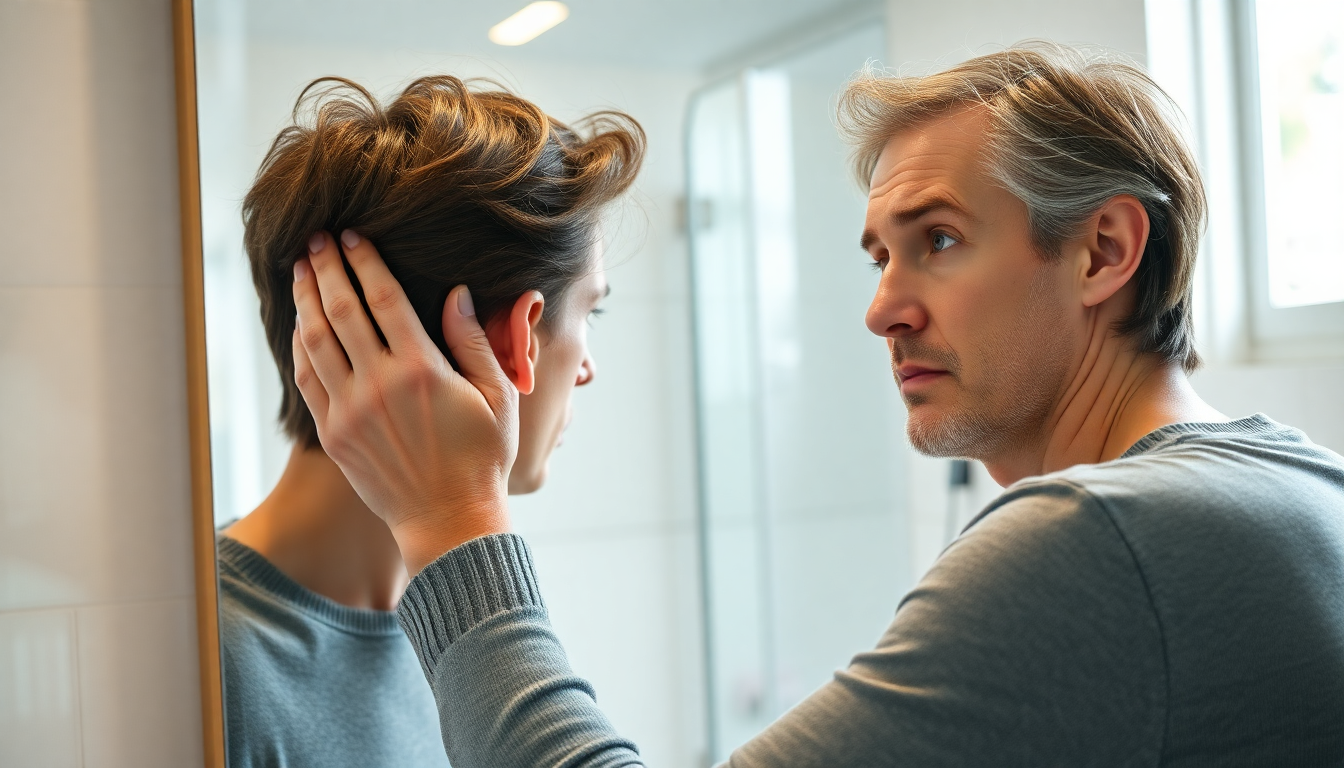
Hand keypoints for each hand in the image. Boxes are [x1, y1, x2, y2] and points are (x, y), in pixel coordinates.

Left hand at [291, 229, 517, 573]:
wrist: (450, 520)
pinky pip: (307, 379)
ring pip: (315, 340)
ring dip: (305, 299)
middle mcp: (379, 385)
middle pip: (341, 309)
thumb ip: (473, 341)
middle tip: (316, 238)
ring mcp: (350, 411)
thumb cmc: (483, 457)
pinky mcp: (334, 435)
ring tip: (301, 270)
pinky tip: (302, 324)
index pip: (383, 297)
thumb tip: (455, 293)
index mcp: (422, 369)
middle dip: (326, 267)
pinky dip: (300, 345)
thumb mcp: (497, 395)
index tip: (352, 235)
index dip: (364, 260)